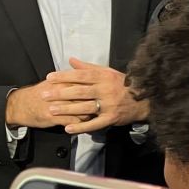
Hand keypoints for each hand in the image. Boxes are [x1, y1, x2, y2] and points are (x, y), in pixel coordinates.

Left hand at [22, 58, 145, 134]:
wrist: (144, 99)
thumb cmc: (123, 84)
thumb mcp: (108, 72)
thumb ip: (88, 67)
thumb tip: (70, 60)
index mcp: (104, 77)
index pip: (81, 75)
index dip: (64, 76)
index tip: (49, 78)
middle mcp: (106, 89)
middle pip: (80, 91)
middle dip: (60, 93)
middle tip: (44, 95)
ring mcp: (109, 105)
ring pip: (84, 107)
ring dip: (66, 109)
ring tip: (51, 110)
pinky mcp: (111, 118)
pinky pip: (94, 123)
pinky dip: (80, 127)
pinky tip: (67, 128)